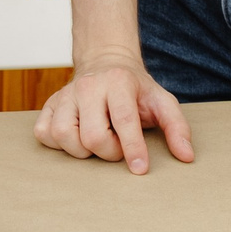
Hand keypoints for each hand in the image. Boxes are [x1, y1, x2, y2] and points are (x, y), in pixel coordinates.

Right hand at [33, 55, 194, 174]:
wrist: (106, 62)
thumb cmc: (135, 89)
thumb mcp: (162, 101)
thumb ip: (177, 127)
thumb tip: (186, 156)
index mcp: (119, 82)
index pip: (123, 119)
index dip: (132, 147)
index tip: (140, 169)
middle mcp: (88, 86)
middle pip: (92, 135)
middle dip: (109, 151)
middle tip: (117, 146)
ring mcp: (65, 95)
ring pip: (63, 135)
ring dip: (82, 150)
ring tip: (96, 141)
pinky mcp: (49, 104)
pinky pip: (44, 133)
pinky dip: (58, 144)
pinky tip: (75, 137)